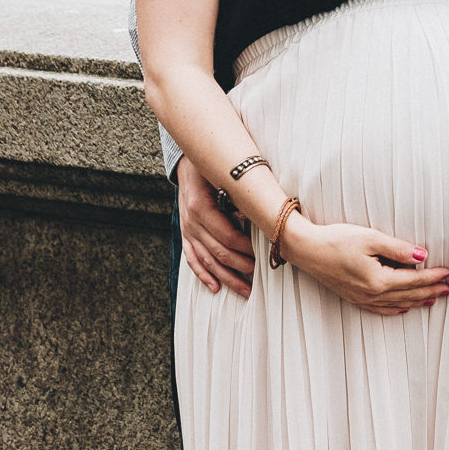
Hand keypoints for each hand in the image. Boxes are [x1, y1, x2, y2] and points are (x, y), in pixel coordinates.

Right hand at [178, 155, 254, 296]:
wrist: (188, 159)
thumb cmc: (211, 165)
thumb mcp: (224, 175)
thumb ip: (237, 195)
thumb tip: (256, 215)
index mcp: (200, 207)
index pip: (227, 236)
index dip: (246, 248)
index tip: (263, 254)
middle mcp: (191, 222)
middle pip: (218, 252)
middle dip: (240, 266)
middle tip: (259, 275)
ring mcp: (186, 230)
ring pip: (206, 261)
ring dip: (226, 277)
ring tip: (244, 290)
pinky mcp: (185, 234)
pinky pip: (192, 259)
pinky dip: (203, 274)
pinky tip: (215, 287)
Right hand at [280, 216, 448, 315]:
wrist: (308, 250)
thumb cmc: (338, 240)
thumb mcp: (371, 238)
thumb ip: (397, 248)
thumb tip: (421, 255)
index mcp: (378, 280)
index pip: (412, 280)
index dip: (431, 276)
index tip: (447, 273)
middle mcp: (371, 294)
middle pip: (407, 295)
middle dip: (429, 291)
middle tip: (448, 289)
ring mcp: (362, 298)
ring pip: (396, 304)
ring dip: (416, 302)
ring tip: (433, 299)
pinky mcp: (354, 297)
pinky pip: (380, 309)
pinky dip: (395, 309)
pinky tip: (402, 308)